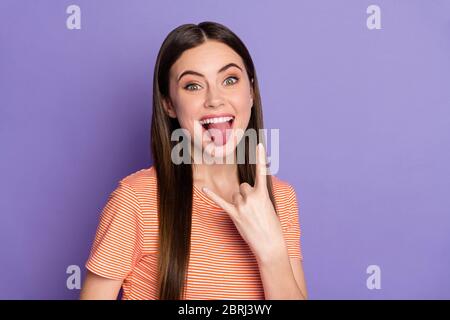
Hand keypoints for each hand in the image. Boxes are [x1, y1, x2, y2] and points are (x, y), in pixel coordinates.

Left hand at [202, 143, 285, 262]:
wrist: (270, 244)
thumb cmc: (272, 226)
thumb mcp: (269, 207)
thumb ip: (258, 196)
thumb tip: (247, 193)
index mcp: (263, 193)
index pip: (261, 172)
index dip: (260, 157)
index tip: (259, 144)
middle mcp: (251, 196)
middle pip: (242, 186)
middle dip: (246, 195)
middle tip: (253, 210)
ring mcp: (242, 205)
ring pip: (235, 195)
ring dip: (239, 203)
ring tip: (247, 216)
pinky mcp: (234, 214)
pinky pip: (221, 201)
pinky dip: (212, 195)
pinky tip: (204, 188)